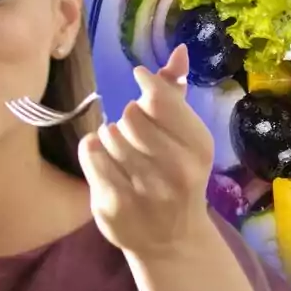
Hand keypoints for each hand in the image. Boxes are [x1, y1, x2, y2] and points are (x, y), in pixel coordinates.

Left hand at [78, 44, 215, 257]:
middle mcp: (176, 169)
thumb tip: (180, 50)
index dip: (146, 84)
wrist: (171, 239)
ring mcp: (144, 189)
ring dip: (111, 137)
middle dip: (129, 118)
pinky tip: (107, 164)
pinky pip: (91, 153)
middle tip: (137, 134)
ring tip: (125, 154)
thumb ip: (177, 92)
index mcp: (199, 147)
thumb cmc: (178, 176)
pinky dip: (94, 152)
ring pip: (109, 132)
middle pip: (131, 114)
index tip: (141, 84)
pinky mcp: (113, 203)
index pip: (160, 97)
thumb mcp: (186, 137)